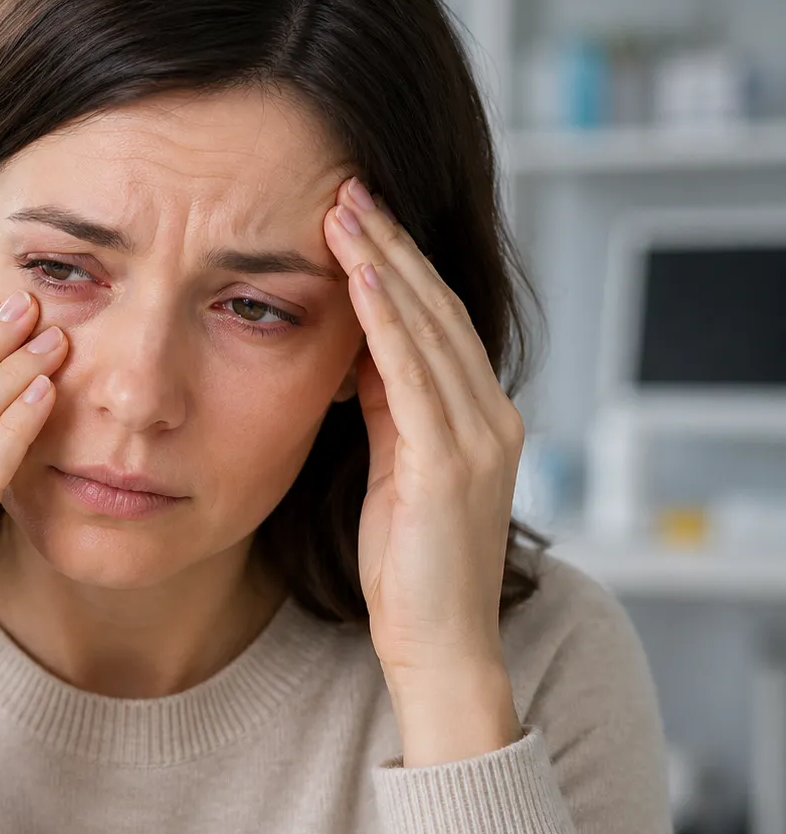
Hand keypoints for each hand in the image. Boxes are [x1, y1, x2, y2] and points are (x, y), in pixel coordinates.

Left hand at [323, 178, 524, 690]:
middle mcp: (489, 417)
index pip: (435, 320)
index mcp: (478, 418)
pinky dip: (386, 320)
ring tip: (343, 210)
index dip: (397, 263)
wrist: (438, 648)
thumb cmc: (409, 570)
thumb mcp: (394, 472)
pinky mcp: (451, 462)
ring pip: (428, 327)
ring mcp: (478, 437)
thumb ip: (386, 411)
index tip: (354, 214)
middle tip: (347, 185)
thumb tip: (354, 354)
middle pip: (436, 307)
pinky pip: (413, 374)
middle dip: (389, 244)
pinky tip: (358, 278)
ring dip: (383, 264)